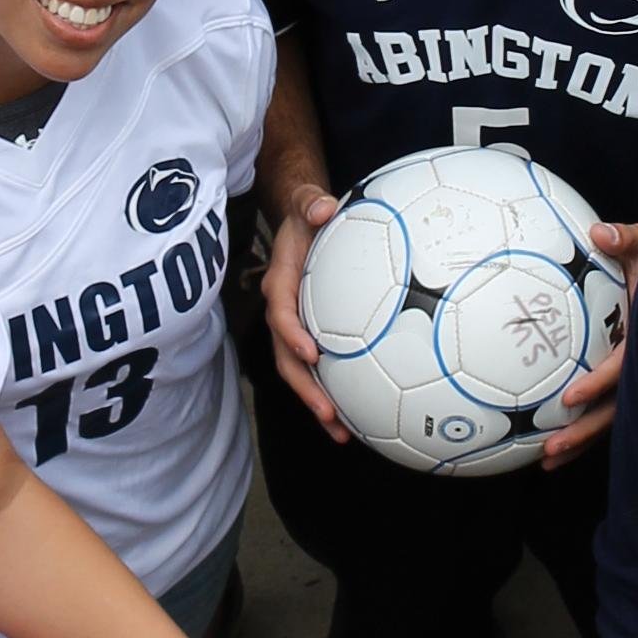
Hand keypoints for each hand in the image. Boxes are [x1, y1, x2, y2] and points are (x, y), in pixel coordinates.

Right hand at [263, 188, 348, 439]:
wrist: (302, 221)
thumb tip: (323, 208)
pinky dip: (332, 393)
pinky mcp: (311, 335)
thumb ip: (312, 204)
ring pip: (300, 372)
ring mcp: (296, 327)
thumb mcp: (307, 203)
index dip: (292, 334)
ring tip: (343, 434)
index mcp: (281, 282)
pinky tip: (357, 417)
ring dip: (318, 403)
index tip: (312, 353)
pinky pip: (318, 368)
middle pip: (287, 357)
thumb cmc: (307, 214)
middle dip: (304, 389)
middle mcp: (283, 311)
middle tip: (328, 414)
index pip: (281, 312)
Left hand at [541, 218, 637, 468]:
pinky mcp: (631, 384)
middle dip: (585, 431)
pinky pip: (607, 410)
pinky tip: (552, 448)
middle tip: (551, 448)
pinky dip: (584, 431)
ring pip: (611, 419)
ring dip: (581, 441)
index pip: (624, 365)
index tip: (570, 397)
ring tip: (546, 461)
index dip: (600, 382)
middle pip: (616, 408)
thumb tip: (600, 231)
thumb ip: (626, 237)